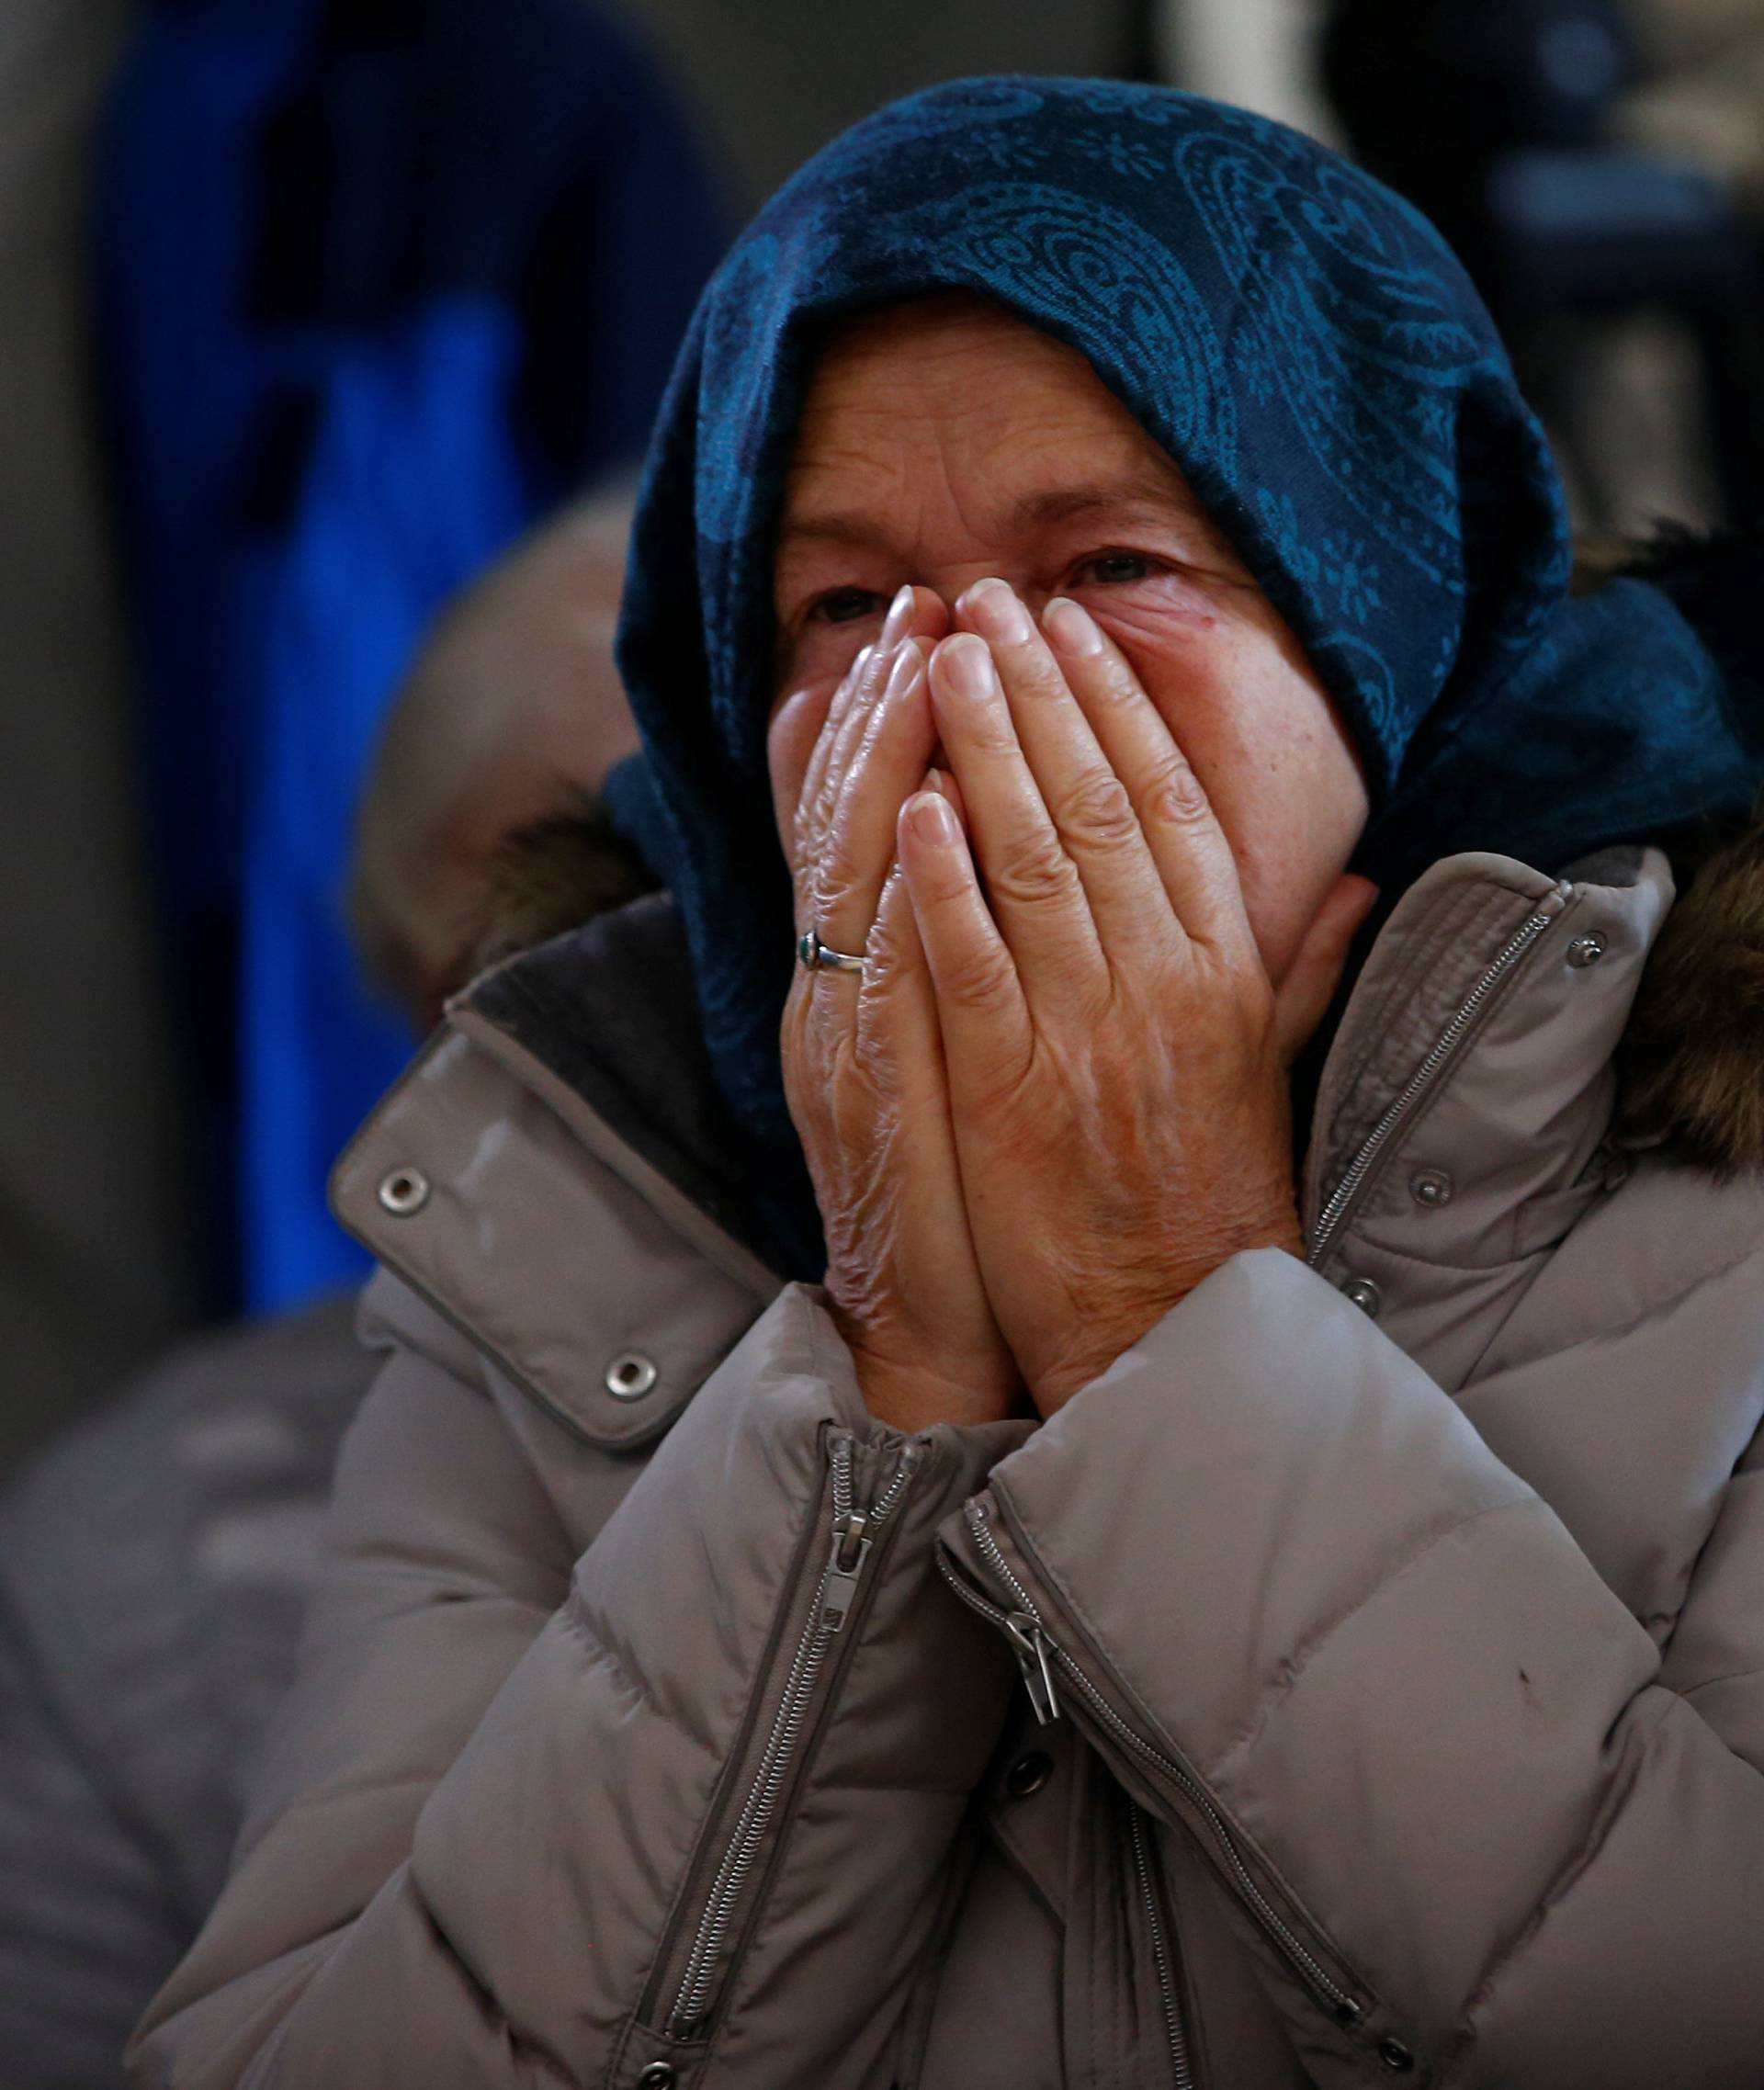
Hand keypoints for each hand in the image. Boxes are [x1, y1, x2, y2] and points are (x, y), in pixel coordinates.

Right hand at [772, 587, 1023, 1430]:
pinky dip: (899, 898)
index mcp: (854, 977)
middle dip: (884, 704)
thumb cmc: (962, 1183)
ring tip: (919, 663)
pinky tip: (923, 821)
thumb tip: (983, 848)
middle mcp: (831, 991)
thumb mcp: (954, 1049)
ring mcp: (843, 1039)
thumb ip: (961, 949)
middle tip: (923, 602)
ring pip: (851, 877)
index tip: (927, 622)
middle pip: (844, 822)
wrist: (924, 1322)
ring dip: (882, 766)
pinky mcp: (876, 1096)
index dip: (885, 717)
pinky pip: (883, 979)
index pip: (860, 821)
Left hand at [897, 583, 1376, 1415]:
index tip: (1070, 630)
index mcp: (1222, 968)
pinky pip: (974, 968)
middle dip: (1035, 692)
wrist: (1174, 1322)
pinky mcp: (1014, 1090)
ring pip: (1033, 862)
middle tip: (986, 602)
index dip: (1115, 706)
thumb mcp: (1270, 1068)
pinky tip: (915, 807)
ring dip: (985, 750)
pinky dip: (942, 884)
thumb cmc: (1213, 1195)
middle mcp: (1161, 982)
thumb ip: (1300, 966)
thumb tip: (1357, 879)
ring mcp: (1088, 1033)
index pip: (1165, 805)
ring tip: (941, 658)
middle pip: (1095, 805)